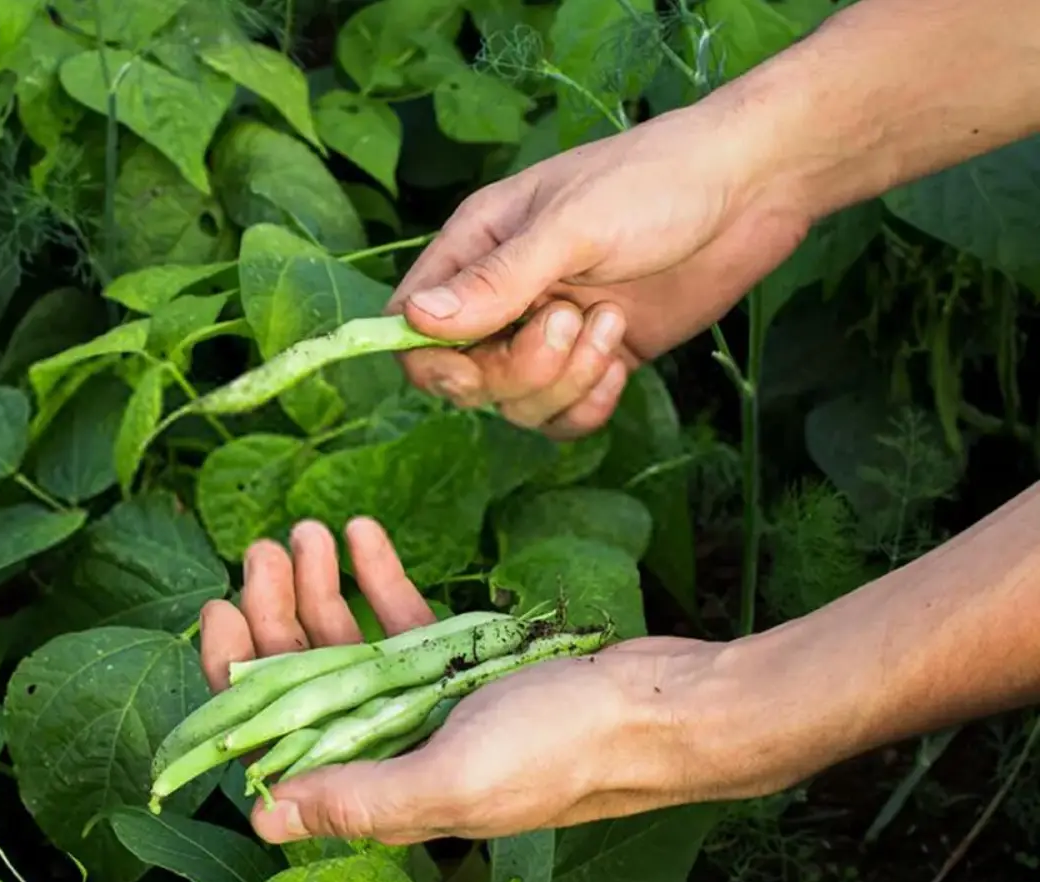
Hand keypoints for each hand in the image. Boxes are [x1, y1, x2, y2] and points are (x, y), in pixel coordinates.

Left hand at [198, 517, 722, 844]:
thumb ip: (357, 800)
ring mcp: (429, 702)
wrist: (665, 708)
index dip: (236, 679)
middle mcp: (394, 748)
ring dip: (321, 587)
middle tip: (266, 549)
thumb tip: (263, 822)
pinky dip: (379, 579)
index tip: (219, 610)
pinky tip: (365, 533)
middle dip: (276, 613)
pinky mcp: (466, 665)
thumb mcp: (453, 780)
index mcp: (381, 789)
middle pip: (305, 679)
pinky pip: (405, 622)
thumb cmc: (565, 750)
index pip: (279, 739)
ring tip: (307, 531)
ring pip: (350, 642)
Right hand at [388, 105, 811, 437]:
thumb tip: (416, 322)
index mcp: (478, 247)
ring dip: (565, 381)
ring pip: (516, 404)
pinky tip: (623, 363)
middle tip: (569, 322)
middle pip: (466, 378)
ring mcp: (551, 332)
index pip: (412, 323)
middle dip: (517, 369)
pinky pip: (564, 416)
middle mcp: (505, 295)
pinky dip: (589, 405)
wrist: (752, 187)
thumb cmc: (654, 181)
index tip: (474, 363)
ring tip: (611, 324)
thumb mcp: (570, 226)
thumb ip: (496, 281)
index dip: (431, 359)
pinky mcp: (598, 359)